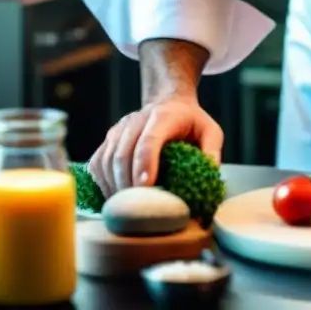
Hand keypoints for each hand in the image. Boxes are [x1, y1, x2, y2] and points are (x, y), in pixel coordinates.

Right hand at [88, 96, 222, 198]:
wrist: (168, 102)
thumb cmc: (190, 121)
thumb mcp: (210, 131)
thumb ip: (212, 151)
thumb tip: (209, 175)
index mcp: (163, 117)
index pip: (149, 140)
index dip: (145, 163)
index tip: (146, 185)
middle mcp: (136, 120)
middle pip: (123, 153)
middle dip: (127, 183)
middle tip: (137, 207)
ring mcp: (119, 129)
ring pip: (107, 160)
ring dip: (114, 186)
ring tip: (126, 208)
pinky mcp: (109, 139)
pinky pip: (98, 163)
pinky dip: (103, 183)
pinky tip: (115, 197)